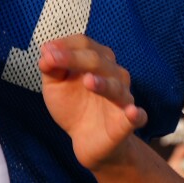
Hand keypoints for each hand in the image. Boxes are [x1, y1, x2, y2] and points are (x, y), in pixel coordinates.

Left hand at [39, 34, 148, 170]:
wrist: (86, 139)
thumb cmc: (73, 105)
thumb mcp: (55, 85)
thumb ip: (50, 68)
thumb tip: (46, 50)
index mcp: (97, 60)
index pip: (84, 44)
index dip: (65, 45)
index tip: (47, 51)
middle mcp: (113, 74)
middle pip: (97, 60)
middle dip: (74, 58)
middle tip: (53, 60)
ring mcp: (122, 98)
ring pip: (116, 87)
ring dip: (103, 84)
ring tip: (88, 81)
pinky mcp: (127, 123)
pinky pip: (137, 117)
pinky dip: (136, 114)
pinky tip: (132, 112)